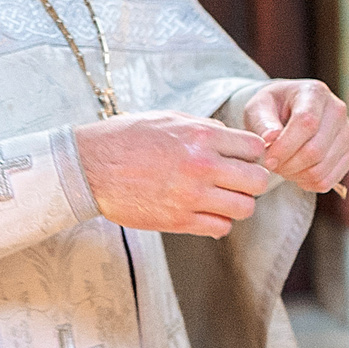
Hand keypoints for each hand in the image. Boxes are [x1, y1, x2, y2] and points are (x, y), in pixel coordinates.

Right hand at [75, 111, 268, 236]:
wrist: (89, 167)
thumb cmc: (127, 138)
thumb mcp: (169, 119)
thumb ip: (206, 128)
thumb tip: (232, 139)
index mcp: (202, 136)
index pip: (255, 148)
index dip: (251, 154)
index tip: (240, 158)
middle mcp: (202, 166)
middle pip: (258, 181)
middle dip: (252, 181)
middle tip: (237, 181)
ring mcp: (191, 196)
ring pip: (245, 208)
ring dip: (237, 204)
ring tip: (221, 198)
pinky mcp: (178, 220)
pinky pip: (220, 228)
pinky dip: (218, 222)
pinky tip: (205, 212)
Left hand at [242, 78, 348, 194]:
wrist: (290, 111)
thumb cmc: (272, 108)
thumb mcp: (258, 107)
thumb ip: (262, 121)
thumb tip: (272, 137)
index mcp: (315, 93)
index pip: (307, 123)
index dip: (285, 146)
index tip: (268, 158)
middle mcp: (337, 110)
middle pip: (316, 150)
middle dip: (288, 165)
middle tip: (272, 164)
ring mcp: (346, 133)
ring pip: (321, 168)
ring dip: (296, 175)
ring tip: (282, 167)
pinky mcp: (348, 153)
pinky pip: (329, 180)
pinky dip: (308, 183)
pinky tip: (297, 173)